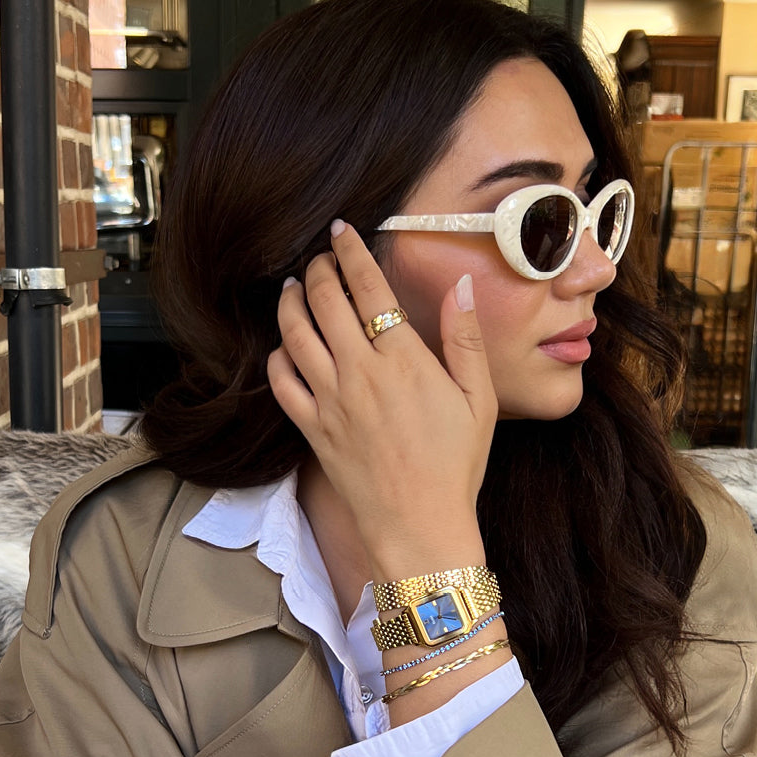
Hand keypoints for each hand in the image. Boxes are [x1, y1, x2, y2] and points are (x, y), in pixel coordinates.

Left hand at [266, 222, 497, 571]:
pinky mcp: (314, 429)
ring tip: (294, 287)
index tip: (342, 231)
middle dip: (319, 270)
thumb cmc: (455, 466)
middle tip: (319, 257)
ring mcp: (331, 401)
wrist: (418, 525)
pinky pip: (282, 383)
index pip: (368, 288)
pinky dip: (278, 357)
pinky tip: (285, 346)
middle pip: (325, 302)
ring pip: (296, 335)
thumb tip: (461, 285)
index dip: (351, 252)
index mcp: (404, 360)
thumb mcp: (479, 401)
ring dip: (291, 303)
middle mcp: (361, 374)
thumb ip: (465, 340)